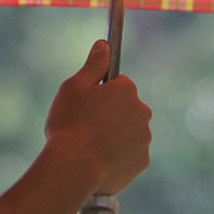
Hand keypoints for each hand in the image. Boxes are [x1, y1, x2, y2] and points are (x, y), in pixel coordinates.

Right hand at [43, 40, 152, 196]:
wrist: (74, 168)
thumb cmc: (70, 124)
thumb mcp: (74, 87)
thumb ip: (93, 65)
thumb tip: (104, 45)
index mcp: (127, 90)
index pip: (118, 85)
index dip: (100, 94)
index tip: (87, 105)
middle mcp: (142, 112)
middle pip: (126, 108)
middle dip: (111, 114)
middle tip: (86, 126)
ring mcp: (144, 139)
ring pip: (128, 132)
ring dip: (115, 136)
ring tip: (90, 146)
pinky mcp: (141, 163)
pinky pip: (129, 155)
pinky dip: (117, 157)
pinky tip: (98, 161)